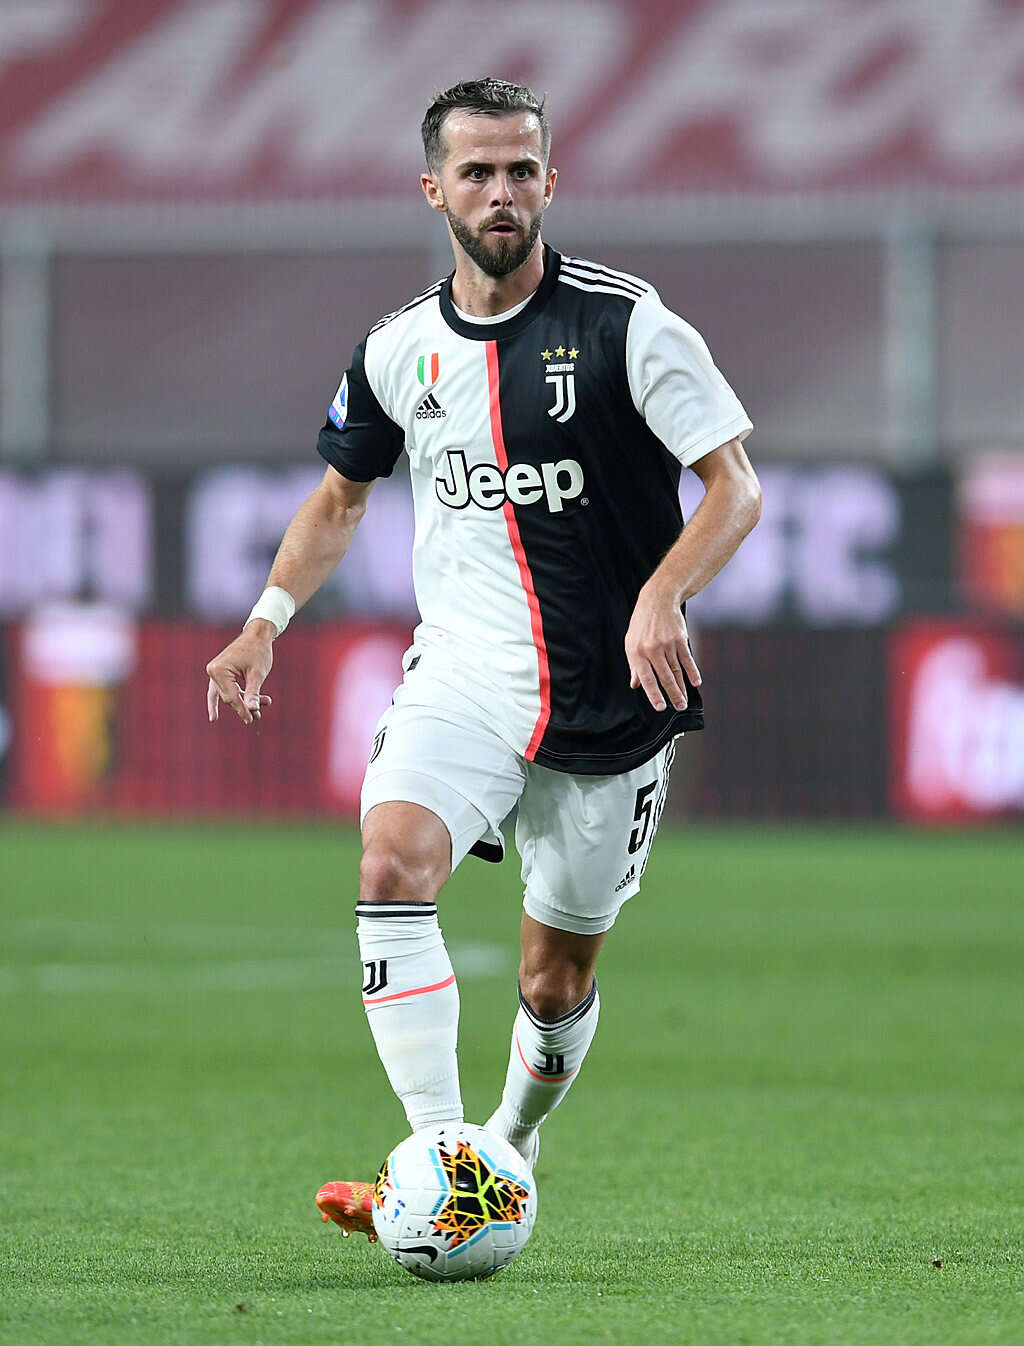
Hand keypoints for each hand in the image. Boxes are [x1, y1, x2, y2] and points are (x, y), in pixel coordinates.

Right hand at [206, 621, 274, 725]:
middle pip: (229, 697)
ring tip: (259, 712)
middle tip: (259, 716)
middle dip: (244, 705)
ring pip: (228, 694)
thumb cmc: (259, 652)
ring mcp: (214, 672)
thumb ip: (253, 692)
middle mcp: (213, 671)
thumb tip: (252, 710)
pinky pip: (219, 691)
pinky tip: (213, 718)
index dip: (242, 710)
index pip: (231, 697)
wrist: (257, 635)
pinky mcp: (220, 673)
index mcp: (219, 670)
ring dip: (242, 701)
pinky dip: (224, 700)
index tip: (251, 720)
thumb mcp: (257, 674)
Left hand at [624, 583, 700, 712]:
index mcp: (637, 652)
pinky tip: (695, 682)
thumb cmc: (641, 624)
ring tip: (685, 700)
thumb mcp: (631, 643)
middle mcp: (652, 649)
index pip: (647, 678)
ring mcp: (667, 643)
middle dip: (672, 695)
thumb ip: (634, 665)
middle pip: (665, 677)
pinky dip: (692, 671)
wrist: (658, 599)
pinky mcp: (680, 638)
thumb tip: (635, 685)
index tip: (660, 707)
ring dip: (682, 687)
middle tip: (679, 707)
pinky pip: (687, 659)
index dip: (654, 694)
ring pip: (677, 670)